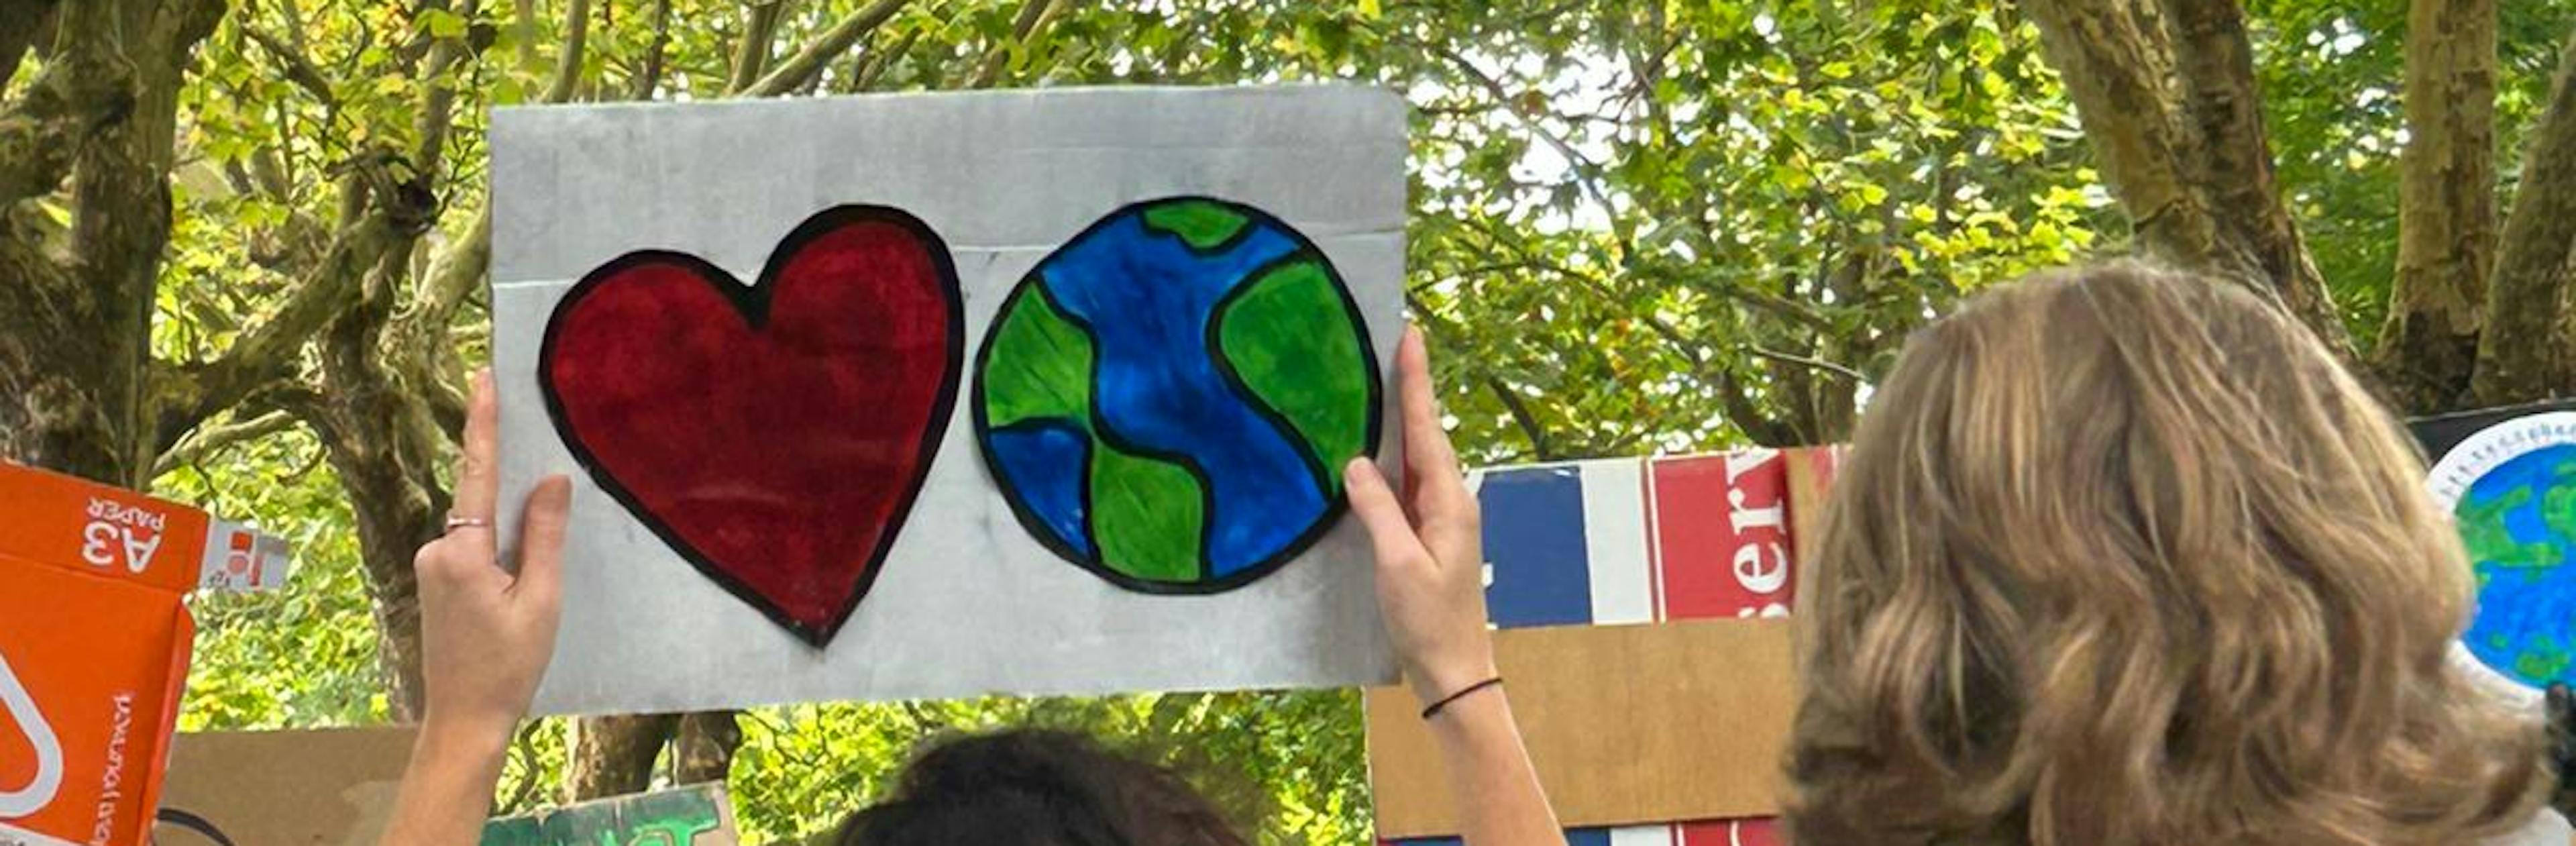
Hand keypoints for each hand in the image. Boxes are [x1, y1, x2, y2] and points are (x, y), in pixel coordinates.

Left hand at [413, 369, 569, 739]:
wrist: (464, 718)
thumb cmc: (508, 666)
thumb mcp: (541, 599)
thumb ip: (545, 535)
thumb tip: (550, 478)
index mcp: (462, 552)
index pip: (478, 473)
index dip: (483, 422)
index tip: (484, 376)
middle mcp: (436, 551)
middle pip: (485, 504)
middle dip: (518, 505)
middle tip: (537, 537)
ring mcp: (431, 567)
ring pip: (482, 531)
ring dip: (513, 543)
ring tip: (530, 599)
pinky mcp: (435, 582)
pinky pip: (474, 549)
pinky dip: (501, 555)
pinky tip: (519, 592)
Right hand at [1346, 326, 1496, 706]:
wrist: (1454, 669)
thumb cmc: (1429, 622)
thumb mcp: (1396, 565)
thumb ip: (1378, 511)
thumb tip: (1356, 463)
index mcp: (1449, 502)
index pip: (1428, 428)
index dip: (1416, 381)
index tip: (1411, 335)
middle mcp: (1451, 501)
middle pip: (1426, 433)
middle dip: (1410, 388)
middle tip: (1394, 343)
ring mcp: (1441, 518)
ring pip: (1417, 457)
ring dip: (1400, 420)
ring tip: (1381, 381)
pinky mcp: (1428, 534)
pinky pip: (1407, 484)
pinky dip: (1391, 459)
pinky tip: (1373, 451)